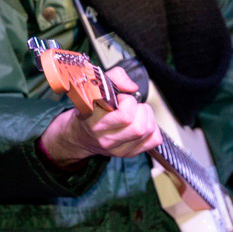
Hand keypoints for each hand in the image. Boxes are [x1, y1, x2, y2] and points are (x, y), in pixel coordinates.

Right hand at [39, 66, 160, 166]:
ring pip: (147, 132)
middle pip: (139, 127)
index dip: (128, 101)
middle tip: (132, 105)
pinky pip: (154, 141)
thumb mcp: (94, 89)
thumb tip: (133, 87)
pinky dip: (153, 129)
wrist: (78, 135)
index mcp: (95, 122)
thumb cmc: (88, 111)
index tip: (120, 98)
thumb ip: (114, 78)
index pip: (125, 116)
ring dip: (148, 117)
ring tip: (137, 113)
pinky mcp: (128, 153)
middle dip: (141, 110)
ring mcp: (117, 149)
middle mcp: (106, 139)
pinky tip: (142, 123)